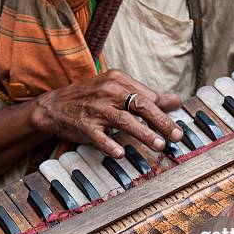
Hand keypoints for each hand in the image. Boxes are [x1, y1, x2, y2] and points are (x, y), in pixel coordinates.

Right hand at [29, 69, 182, 157]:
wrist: (53, 105)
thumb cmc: (90, 98)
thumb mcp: (116, 90)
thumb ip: (146, 96)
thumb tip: (176, 101)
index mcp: (118, 80)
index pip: (147, 96)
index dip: (165, 112)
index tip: (179, 126)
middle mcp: (108, 92)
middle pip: (140, 105)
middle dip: (161, 121)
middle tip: (176, 136)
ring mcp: (95, 108)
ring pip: (124, 121)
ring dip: (143, 133)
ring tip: (159, 145)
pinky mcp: (83, 124)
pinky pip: (99, 136)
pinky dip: (109, 144)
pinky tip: (120, 154)